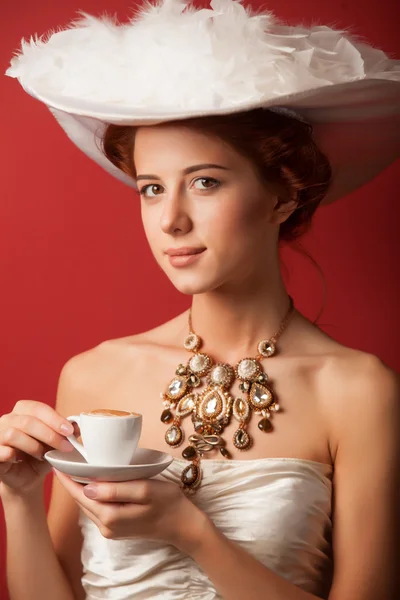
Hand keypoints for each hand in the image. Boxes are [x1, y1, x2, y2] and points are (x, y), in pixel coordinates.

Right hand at [0, 400, 74, 496]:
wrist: (26, 479)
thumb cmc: (40, 455)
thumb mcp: (56, 443)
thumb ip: (66, 432)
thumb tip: (78, 425)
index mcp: (23, 411)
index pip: (38, 408)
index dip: (55, 419)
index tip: (69, 431)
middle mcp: (7, 420)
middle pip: (28, 421)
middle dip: (50, 435)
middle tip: (65, 447)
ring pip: (13, 434)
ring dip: (33, 446)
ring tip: (43, 455)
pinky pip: (1, 450)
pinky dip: (13, 455)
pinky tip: (21, 460)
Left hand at [54, 470, 209, 553]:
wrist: (183, 525)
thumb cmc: (168, 503)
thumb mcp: (145, 490)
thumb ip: (116, 490)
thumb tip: (88, 487)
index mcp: (110, 516)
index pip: (81, 494)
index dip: (68, 478)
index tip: (58, 462)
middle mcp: (106, 527)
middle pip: (82, 500)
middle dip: (72, 482)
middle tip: (65, 460)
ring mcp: (111, 530)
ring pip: (89, 505)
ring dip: (81, 488)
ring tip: (77, 468)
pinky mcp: (117, 528)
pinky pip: (98, 509)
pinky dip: (93, 495)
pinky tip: (94, 482)